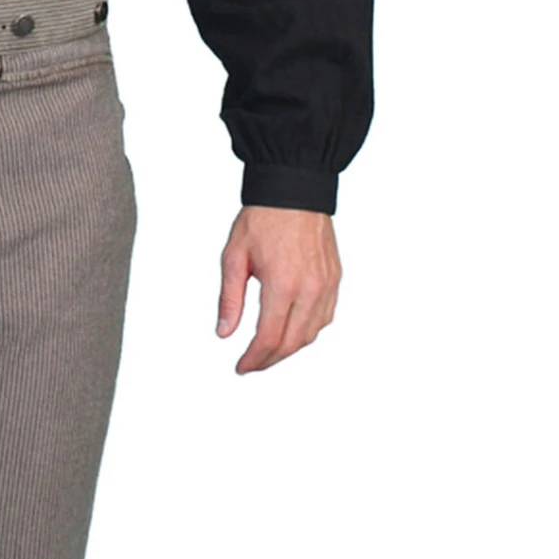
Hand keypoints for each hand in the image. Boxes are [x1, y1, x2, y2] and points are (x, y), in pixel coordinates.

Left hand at [216, 205, 341, 372]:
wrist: (294, 190)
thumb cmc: (262, 219)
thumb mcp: (234, 257)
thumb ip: (229, 299)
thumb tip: (224, 333)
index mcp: (282, 285)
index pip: (269, 338)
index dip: (254, 359)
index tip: (241, 367)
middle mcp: (310, 290)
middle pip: (291, 343)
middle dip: (269, 360)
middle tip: (251, 364)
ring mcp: (326, 286)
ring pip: (310, 334)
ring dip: (289, 348)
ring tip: (267, 350)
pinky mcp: (335, 280)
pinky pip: (324, 318)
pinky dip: (307, 331)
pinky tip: (291, 330)